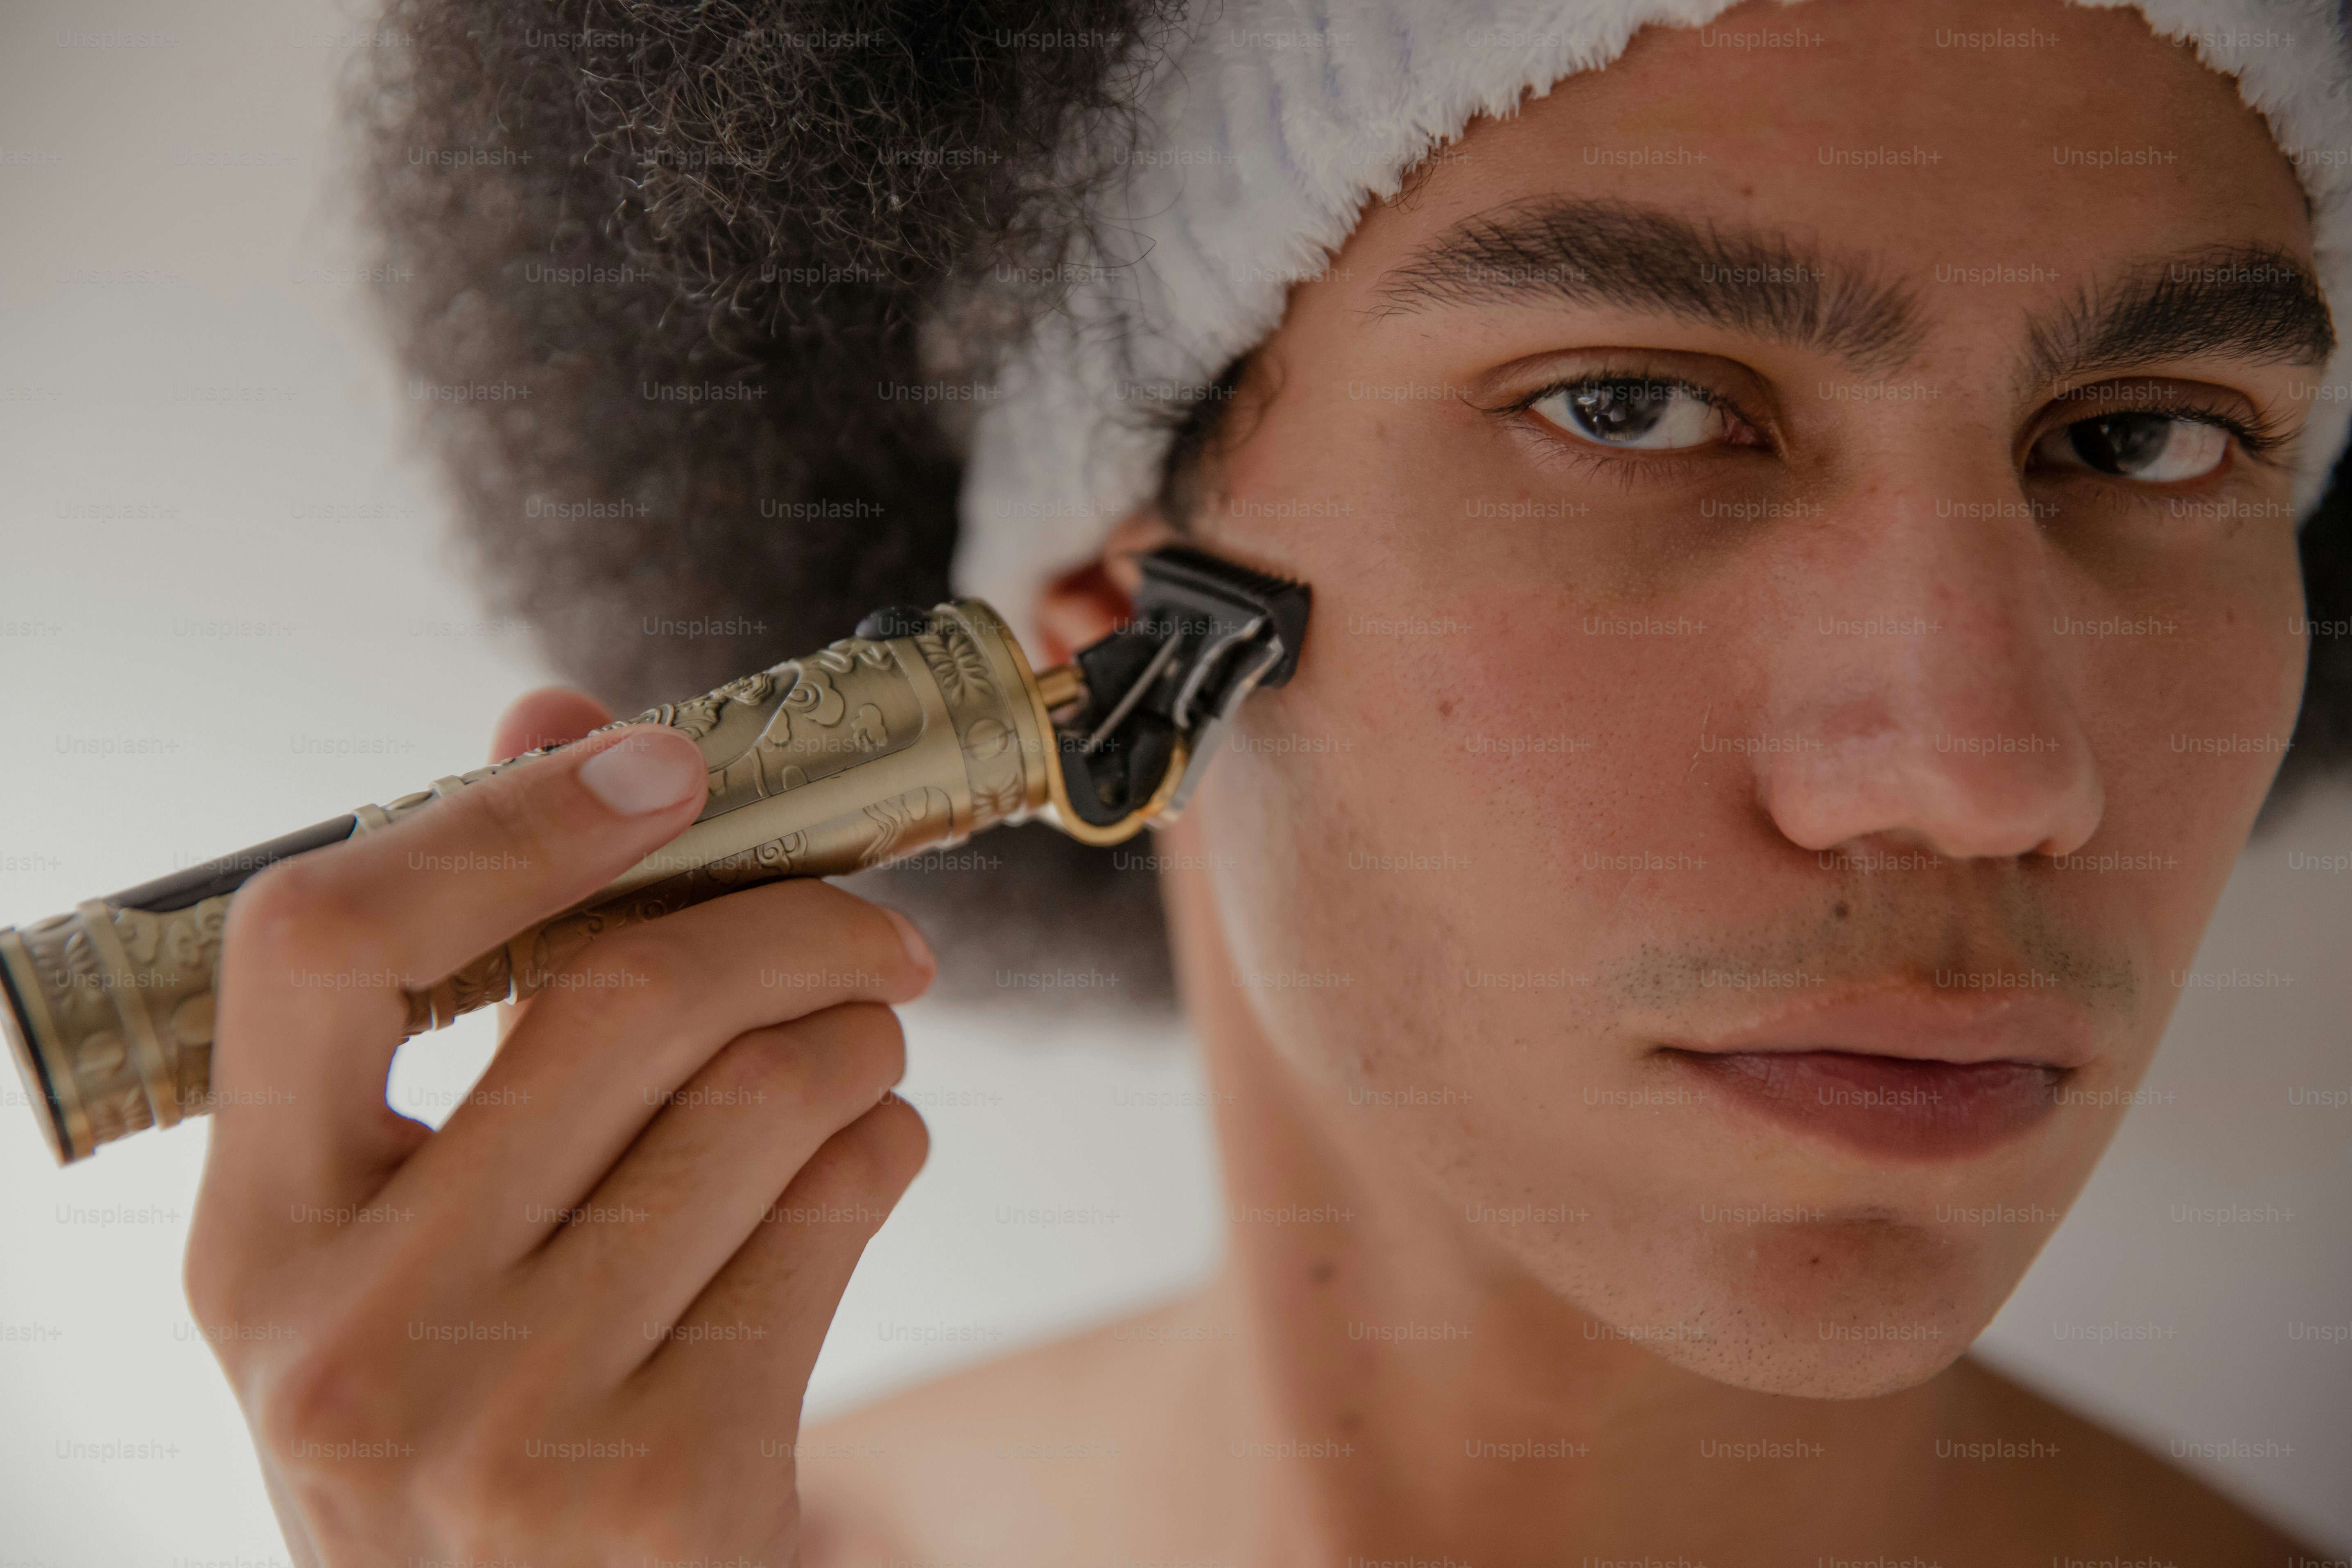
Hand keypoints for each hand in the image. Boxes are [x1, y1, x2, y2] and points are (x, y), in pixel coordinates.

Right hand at [184, 686, 933, 1564]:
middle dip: (791, 923)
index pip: (331, 942)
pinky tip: (865, 1159)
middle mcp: (352, 1335)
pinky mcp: (667, 1486)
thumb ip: (473, 984)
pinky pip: (836, 1213)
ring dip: (858, 1036)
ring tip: (864, 1046)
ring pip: (764, 1098)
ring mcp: (508, 1421)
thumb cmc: (471, 1399)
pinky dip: (886, 1146)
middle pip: (622, 1002)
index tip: (662, 769)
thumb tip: (560, 721)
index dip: (508, 820)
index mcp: (252, 1239)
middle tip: (870, 928)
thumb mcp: (407, 1225)